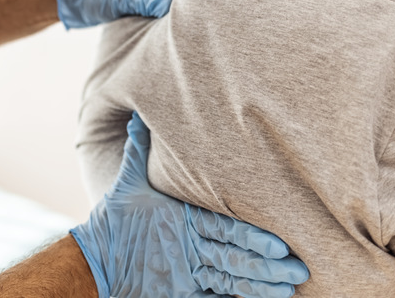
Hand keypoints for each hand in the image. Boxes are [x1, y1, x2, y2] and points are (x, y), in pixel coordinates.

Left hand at [70, 113, 309, 297]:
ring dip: (263, 281)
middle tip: (298, 268)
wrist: (97, 257)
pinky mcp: (189, 289)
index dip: (252, 235)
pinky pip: (221, 292)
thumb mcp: (127, 184)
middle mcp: (198, 241)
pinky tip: (270, 297)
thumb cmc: (112, 219)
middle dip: (268, 261)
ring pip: (235, 273)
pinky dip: (245, 294)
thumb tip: (138, 114)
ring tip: (291, 286)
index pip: (227, 225)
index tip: (280, 243)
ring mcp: (195, 267)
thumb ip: (137, 152)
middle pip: (238, 252)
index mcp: (191, 216)